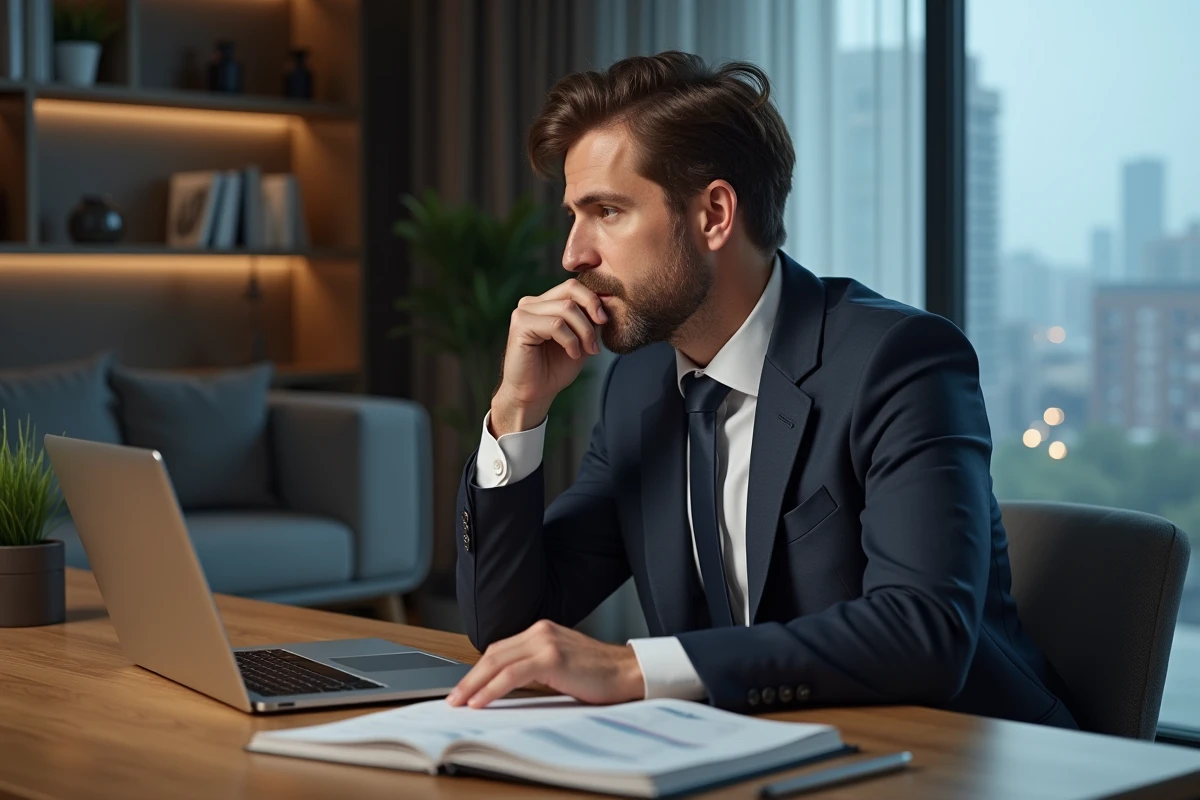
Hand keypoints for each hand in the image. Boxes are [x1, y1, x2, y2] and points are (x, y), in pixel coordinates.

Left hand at [446, 620, 644, 707]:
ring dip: (474, 683)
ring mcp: (545, 642)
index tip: (464, 687)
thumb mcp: (561, 664)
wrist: (628, 672)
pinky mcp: (551, 657)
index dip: (478, 669)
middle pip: (493, 653)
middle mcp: (540, 631)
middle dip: (470, 677)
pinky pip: (511, 674)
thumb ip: (536, 666)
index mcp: (542, 631)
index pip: (499, 649)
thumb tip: (506, 686)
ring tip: (460, 701)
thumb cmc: (600, 674)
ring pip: (497, 662)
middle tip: (453, 697)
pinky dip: (492, 688)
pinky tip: (481, 701)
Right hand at [491, 280, 607, 436]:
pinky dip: (570, 341)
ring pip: (566, 309)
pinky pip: (556, 325)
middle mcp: (531, 303)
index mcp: (544, 303)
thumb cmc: (555, 369)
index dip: (593, 300)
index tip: (605, 321)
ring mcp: (524, 311)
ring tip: (585, 351)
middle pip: (570, 291)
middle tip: (597, 337)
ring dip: (583, 332)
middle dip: (591, 313)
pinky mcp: (520, 324)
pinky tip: (572, 353)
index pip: (573, 287)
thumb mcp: (580, 340)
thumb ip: (589, 320)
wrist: (535, 394)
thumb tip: (605, 303)